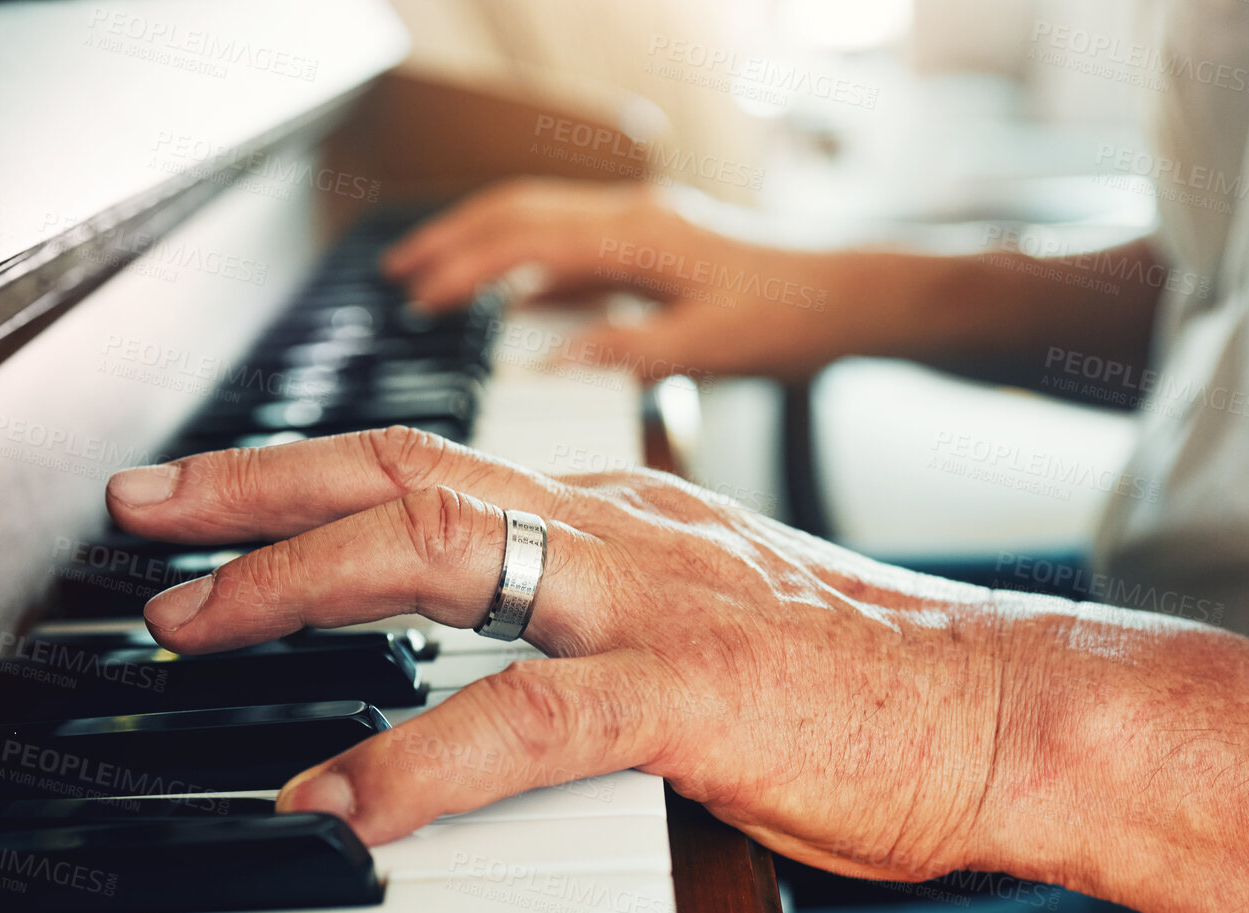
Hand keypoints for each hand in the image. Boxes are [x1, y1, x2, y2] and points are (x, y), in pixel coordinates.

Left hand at [106, 426, 1026, 880]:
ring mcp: (652, 601)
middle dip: (255, 488)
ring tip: (188, 624)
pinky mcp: (696, 692)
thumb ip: (592, 627)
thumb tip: (487, 671)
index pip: (432, 461)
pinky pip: (526, 717)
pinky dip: (414, 758)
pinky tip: (331, 800)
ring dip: (295, 581)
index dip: (302, 472)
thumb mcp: (698, 623)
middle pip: (403, 469)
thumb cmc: (856, 685)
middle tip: (143, 517)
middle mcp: (618, 529)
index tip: (203, 497)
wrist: (1006, 711)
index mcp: (618, 514)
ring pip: (439, 551)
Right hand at [382, 178, 864, 381]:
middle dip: (451, 241)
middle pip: (517, 212)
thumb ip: (624, 355)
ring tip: (433, 278)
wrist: (850, 297)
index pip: (525, 238)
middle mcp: (633, 217)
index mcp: (637, 235)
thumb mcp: (707, 349)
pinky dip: (525, 264)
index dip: (462, 265)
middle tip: (398, 275)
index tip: (416, 296)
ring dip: (481, 245)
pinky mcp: (651, 246)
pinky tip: (510, 298)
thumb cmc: (792, 319)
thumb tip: (548, 364)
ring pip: (538, 220)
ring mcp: (641, 226)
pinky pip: (569, 243)